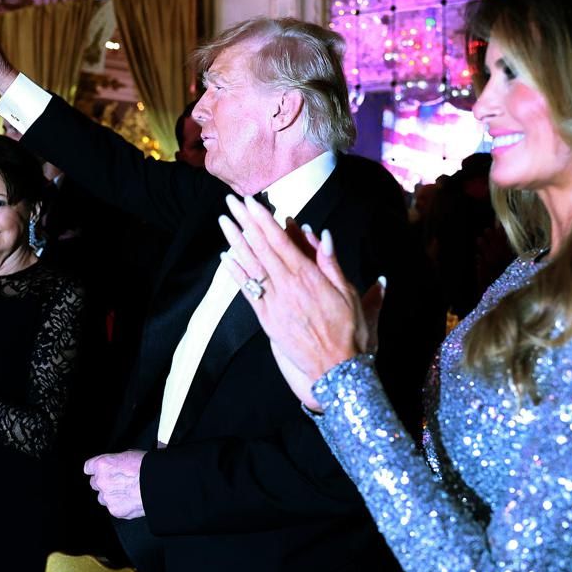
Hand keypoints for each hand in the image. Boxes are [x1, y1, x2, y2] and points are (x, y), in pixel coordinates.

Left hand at [84, 450, 145, 518]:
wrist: (158, 485)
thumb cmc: (148, 467)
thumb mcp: (130, 454)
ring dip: (110, 495)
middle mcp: (101, 481)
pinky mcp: (115, 510)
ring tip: (127, 492)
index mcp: (103, 465)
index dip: (95, 469)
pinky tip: (131, 500)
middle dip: (103, 482)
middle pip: (94, 483)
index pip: (88, 467)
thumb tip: (117, 465)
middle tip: (118, 481)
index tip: (99, 471)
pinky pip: (113, 508)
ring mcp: (107, 497)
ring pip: (102, 497)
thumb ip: (116, 462)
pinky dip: (120, 505)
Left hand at [217, 195, 382, 411]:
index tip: (251, 202)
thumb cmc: (349, 332)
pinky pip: (248, 291)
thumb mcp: (349, 294)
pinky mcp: (266, 319)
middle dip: (245, 222)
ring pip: (251, 266)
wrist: (335, 370)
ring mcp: (273, 303)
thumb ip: (332, 263)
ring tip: (223, 221)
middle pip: (261, 248)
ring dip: (235, 241)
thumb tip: (321, 234)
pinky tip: (226, 258)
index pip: (280, 241)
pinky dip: (236, 273)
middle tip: (230, 201)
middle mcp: (286, 287)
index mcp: (308, 277)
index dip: (264, 220)